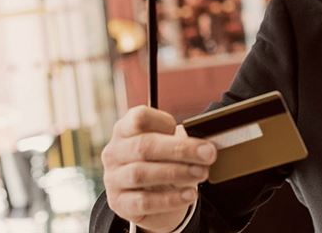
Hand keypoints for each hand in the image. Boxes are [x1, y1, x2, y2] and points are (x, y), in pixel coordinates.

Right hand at [102, 106, 217, 232]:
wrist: (151, 194)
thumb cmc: (162, 160)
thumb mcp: (168, 144)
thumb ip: (181, 140)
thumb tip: (205, 147)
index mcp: (125, 129)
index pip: (139, 118)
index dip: (163, 121)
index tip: (185, 128)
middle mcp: (114, 152)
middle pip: (144, 146)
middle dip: (181, 150)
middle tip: (208, 155)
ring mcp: (113, 179)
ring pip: (141, 174)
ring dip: (177, 173)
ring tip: (201, 173)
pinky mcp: (119, 204)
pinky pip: (144, 202)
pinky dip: (170, 199)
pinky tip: (190, 194)